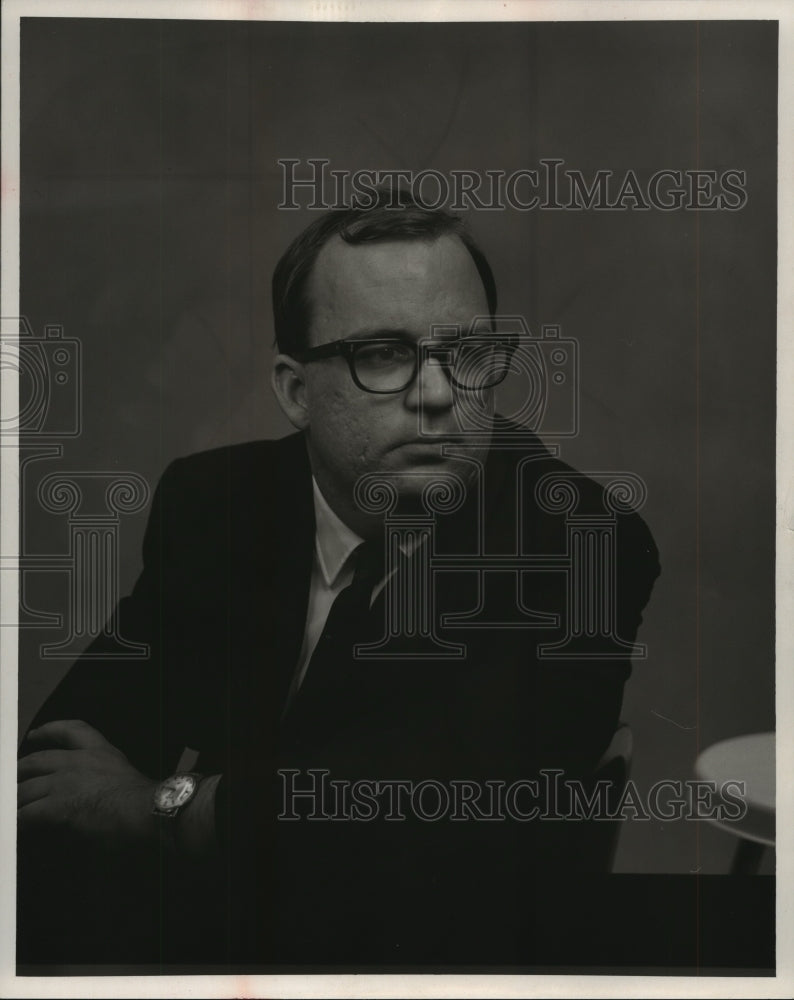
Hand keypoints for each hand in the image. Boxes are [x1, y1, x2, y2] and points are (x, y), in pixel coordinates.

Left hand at [18, 719, 158, 845]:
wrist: (149, 810)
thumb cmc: (147, 803)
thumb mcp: (127, 779)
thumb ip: (107, 781)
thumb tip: (97, 799)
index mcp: (101, 753)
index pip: (72, 730)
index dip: (50, 730)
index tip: (37, 733)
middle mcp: (80, 762)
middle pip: (37, 760)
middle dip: (19, 770)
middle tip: (11, 779)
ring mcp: (67, 781)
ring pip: (26, 789)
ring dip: (14, 801)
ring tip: (8, 811)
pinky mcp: (58, 805)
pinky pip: (26, 814)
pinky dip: (16, 822)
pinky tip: (14, 829)